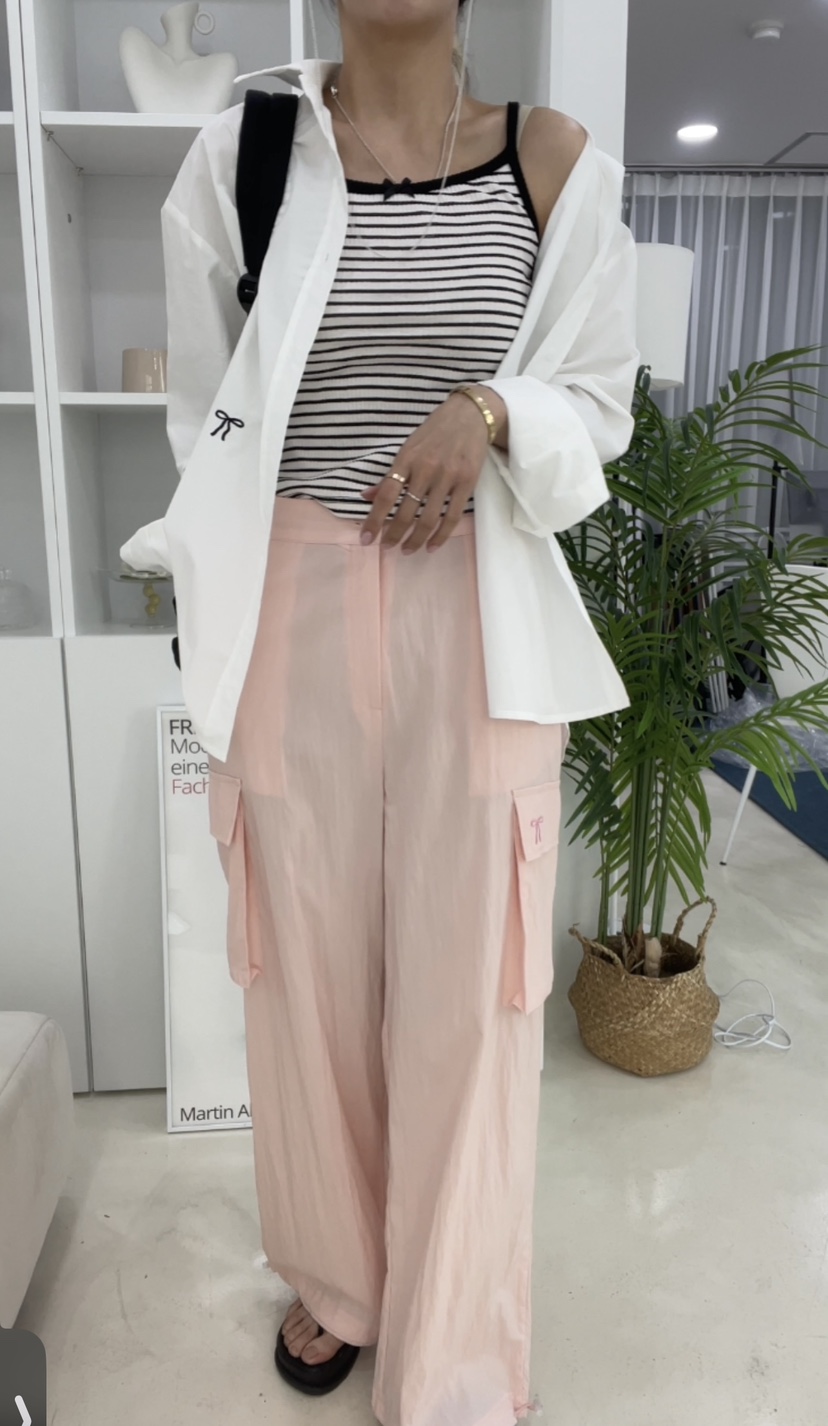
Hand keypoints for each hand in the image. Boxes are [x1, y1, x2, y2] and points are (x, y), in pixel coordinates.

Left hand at [359, 388, 503, 553]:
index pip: (386, 495)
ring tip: (407, 550)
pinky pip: (452, 517)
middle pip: (406, 512)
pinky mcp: (467, 483)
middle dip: (394, 535)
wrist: (470, 415)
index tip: (366, 539)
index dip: (374, 519)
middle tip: (387, 548)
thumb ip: (390, 474)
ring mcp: (447, 477)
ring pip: (428, 518)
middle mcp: (425, 468)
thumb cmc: (435, 431)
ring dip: (415, 539)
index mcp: (406, 458)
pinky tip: (431, 546)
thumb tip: (366, 496)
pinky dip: (441, 536)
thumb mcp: (408, 447)